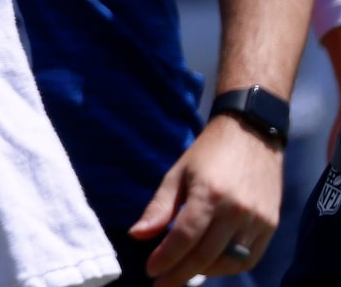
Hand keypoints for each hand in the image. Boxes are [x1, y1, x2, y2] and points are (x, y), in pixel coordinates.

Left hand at [130, 113, 282, 283]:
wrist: (251, 136)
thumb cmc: (207, 154)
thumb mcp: (177, 174)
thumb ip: (159, 207)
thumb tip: (137, 236)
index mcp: (208, 194)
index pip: (184, 237)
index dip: (166, 258)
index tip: (150, 272)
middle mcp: (235, 211)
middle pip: (205, 255)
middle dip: (181, 274)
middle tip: (163, 284)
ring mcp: (257, 221)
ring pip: (228, 262)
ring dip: (204, 272)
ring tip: (183, 272)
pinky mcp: (270, 225)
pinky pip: (248, 258)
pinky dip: (228, 266)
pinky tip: (210, 265)